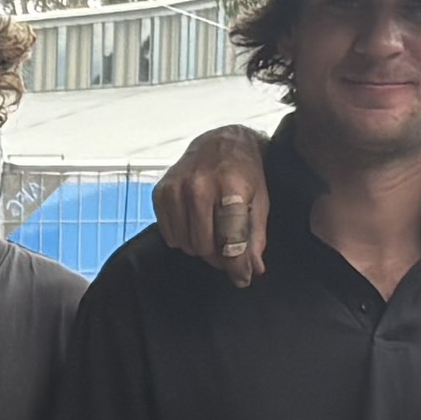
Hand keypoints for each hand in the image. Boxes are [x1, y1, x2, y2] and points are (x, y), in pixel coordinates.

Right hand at [158, 126, 275, 286]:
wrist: (220, 142)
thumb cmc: (244, 173)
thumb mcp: (260, 201)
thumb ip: (255, 238)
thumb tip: (251, 271)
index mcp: (231, 187)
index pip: (231, 239)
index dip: (237, 264)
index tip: (242, 278)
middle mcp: (199, 186)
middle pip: (204, 246)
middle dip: (219, 257)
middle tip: (228, 252)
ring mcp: (176, 188)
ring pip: (185, 244)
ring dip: (200, 247)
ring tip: (212, 234)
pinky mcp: (160, 191)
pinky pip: (169, 234)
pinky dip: (183, 237)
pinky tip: (195, 223)